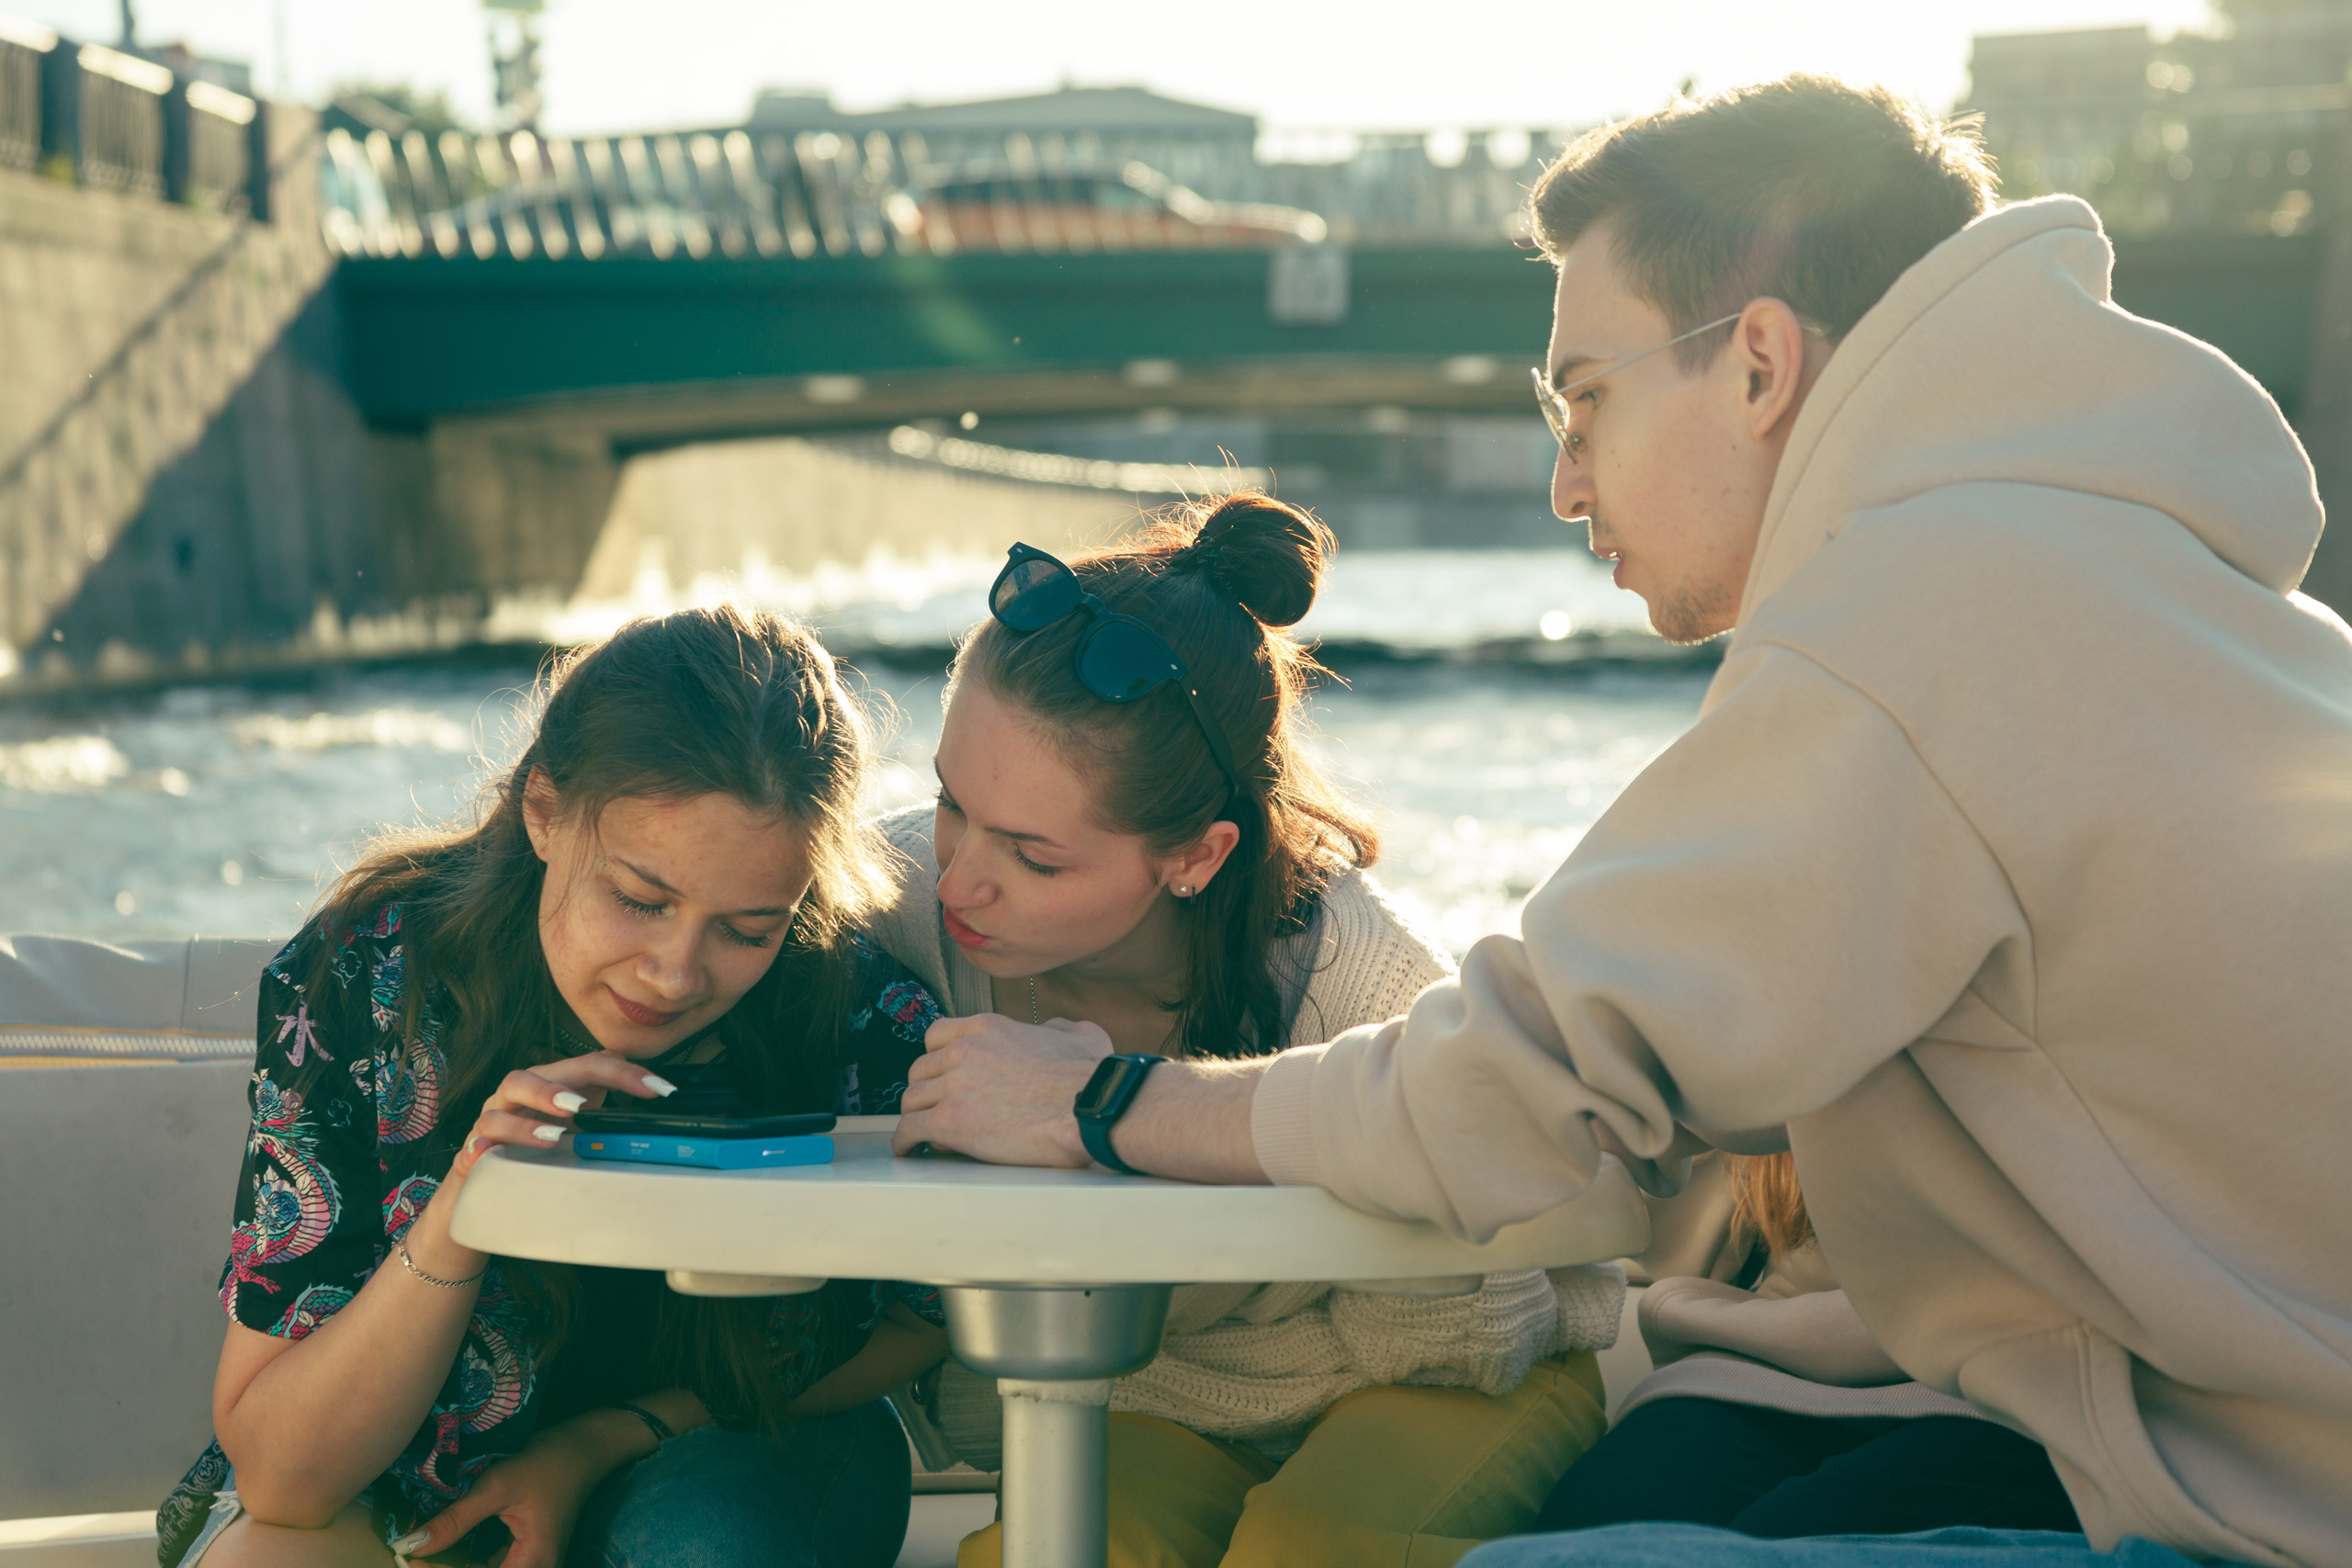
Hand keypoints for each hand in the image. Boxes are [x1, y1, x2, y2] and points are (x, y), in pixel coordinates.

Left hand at [388, 1413, 641, 1567]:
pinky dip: (465, 1563)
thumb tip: (411, 1546)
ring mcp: (530, 1565)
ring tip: (422, 1559)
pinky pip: (490, 1567)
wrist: (584, 1447)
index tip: (408, 1562)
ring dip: (455, 1566)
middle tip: (414, 1562)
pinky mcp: (523, 1555)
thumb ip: (456, 1519)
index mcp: (534, 1563)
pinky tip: (445, 1552)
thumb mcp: (498, 1486)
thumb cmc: (547, 1463)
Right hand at [449, 1053, 675, 1181]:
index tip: (660, 1089)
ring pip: (496, 1113)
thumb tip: (656, 1096)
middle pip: (528, 1078)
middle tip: (581, 1106)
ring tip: (550, 1137)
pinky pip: (469, 1149)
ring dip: (523, 1125)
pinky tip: (485, 1155)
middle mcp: (516, 1097)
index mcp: (550, 1083)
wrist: (490, 1181)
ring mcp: (490, 1123)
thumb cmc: (542, 1144)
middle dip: (554, 1090)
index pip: (588, 1067)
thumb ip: (613, 1104)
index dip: (625, 1074)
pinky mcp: (471, 1154)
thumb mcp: (582, 1122)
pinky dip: (476, 1151)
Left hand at [892, 1012, 1112, 1165]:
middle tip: (937, 1109)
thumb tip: (1052, 1030)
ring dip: (917, 1117)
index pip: (937, 1036)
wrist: (1088, 1108)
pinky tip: (911, 1149)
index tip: (942, 1075)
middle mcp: (964, 1051)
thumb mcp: (1079, 1034)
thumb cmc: (1090, 1077)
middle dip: (927, 1091)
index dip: (937, 1058)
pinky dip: (906, 1141)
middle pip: (920, 1070)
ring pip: (911, 1100)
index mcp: (987, 1028)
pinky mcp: (950, 1121)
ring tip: (926, 1134)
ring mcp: (954, 1085)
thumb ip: (1056, 1028)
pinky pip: (910, 1129)